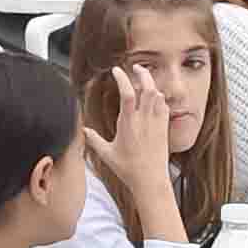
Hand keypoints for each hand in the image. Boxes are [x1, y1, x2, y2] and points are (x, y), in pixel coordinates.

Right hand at [85, 73, 182, 241]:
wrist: (151, 180)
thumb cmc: (129, 169)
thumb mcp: (106, 154)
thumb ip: (93, 140)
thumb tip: (83, 131)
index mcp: (129, 124)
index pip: (127, 94)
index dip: (122, 78)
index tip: (117, 71)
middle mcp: (144, 120)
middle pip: (147, 88)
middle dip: (142, 73)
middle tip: (136, 67)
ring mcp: (156, 123)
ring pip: (157, 95)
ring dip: (150, 84)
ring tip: (143, 80)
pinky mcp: (164, 128)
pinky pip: (164, 106)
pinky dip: (159, 97)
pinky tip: (154, 97)